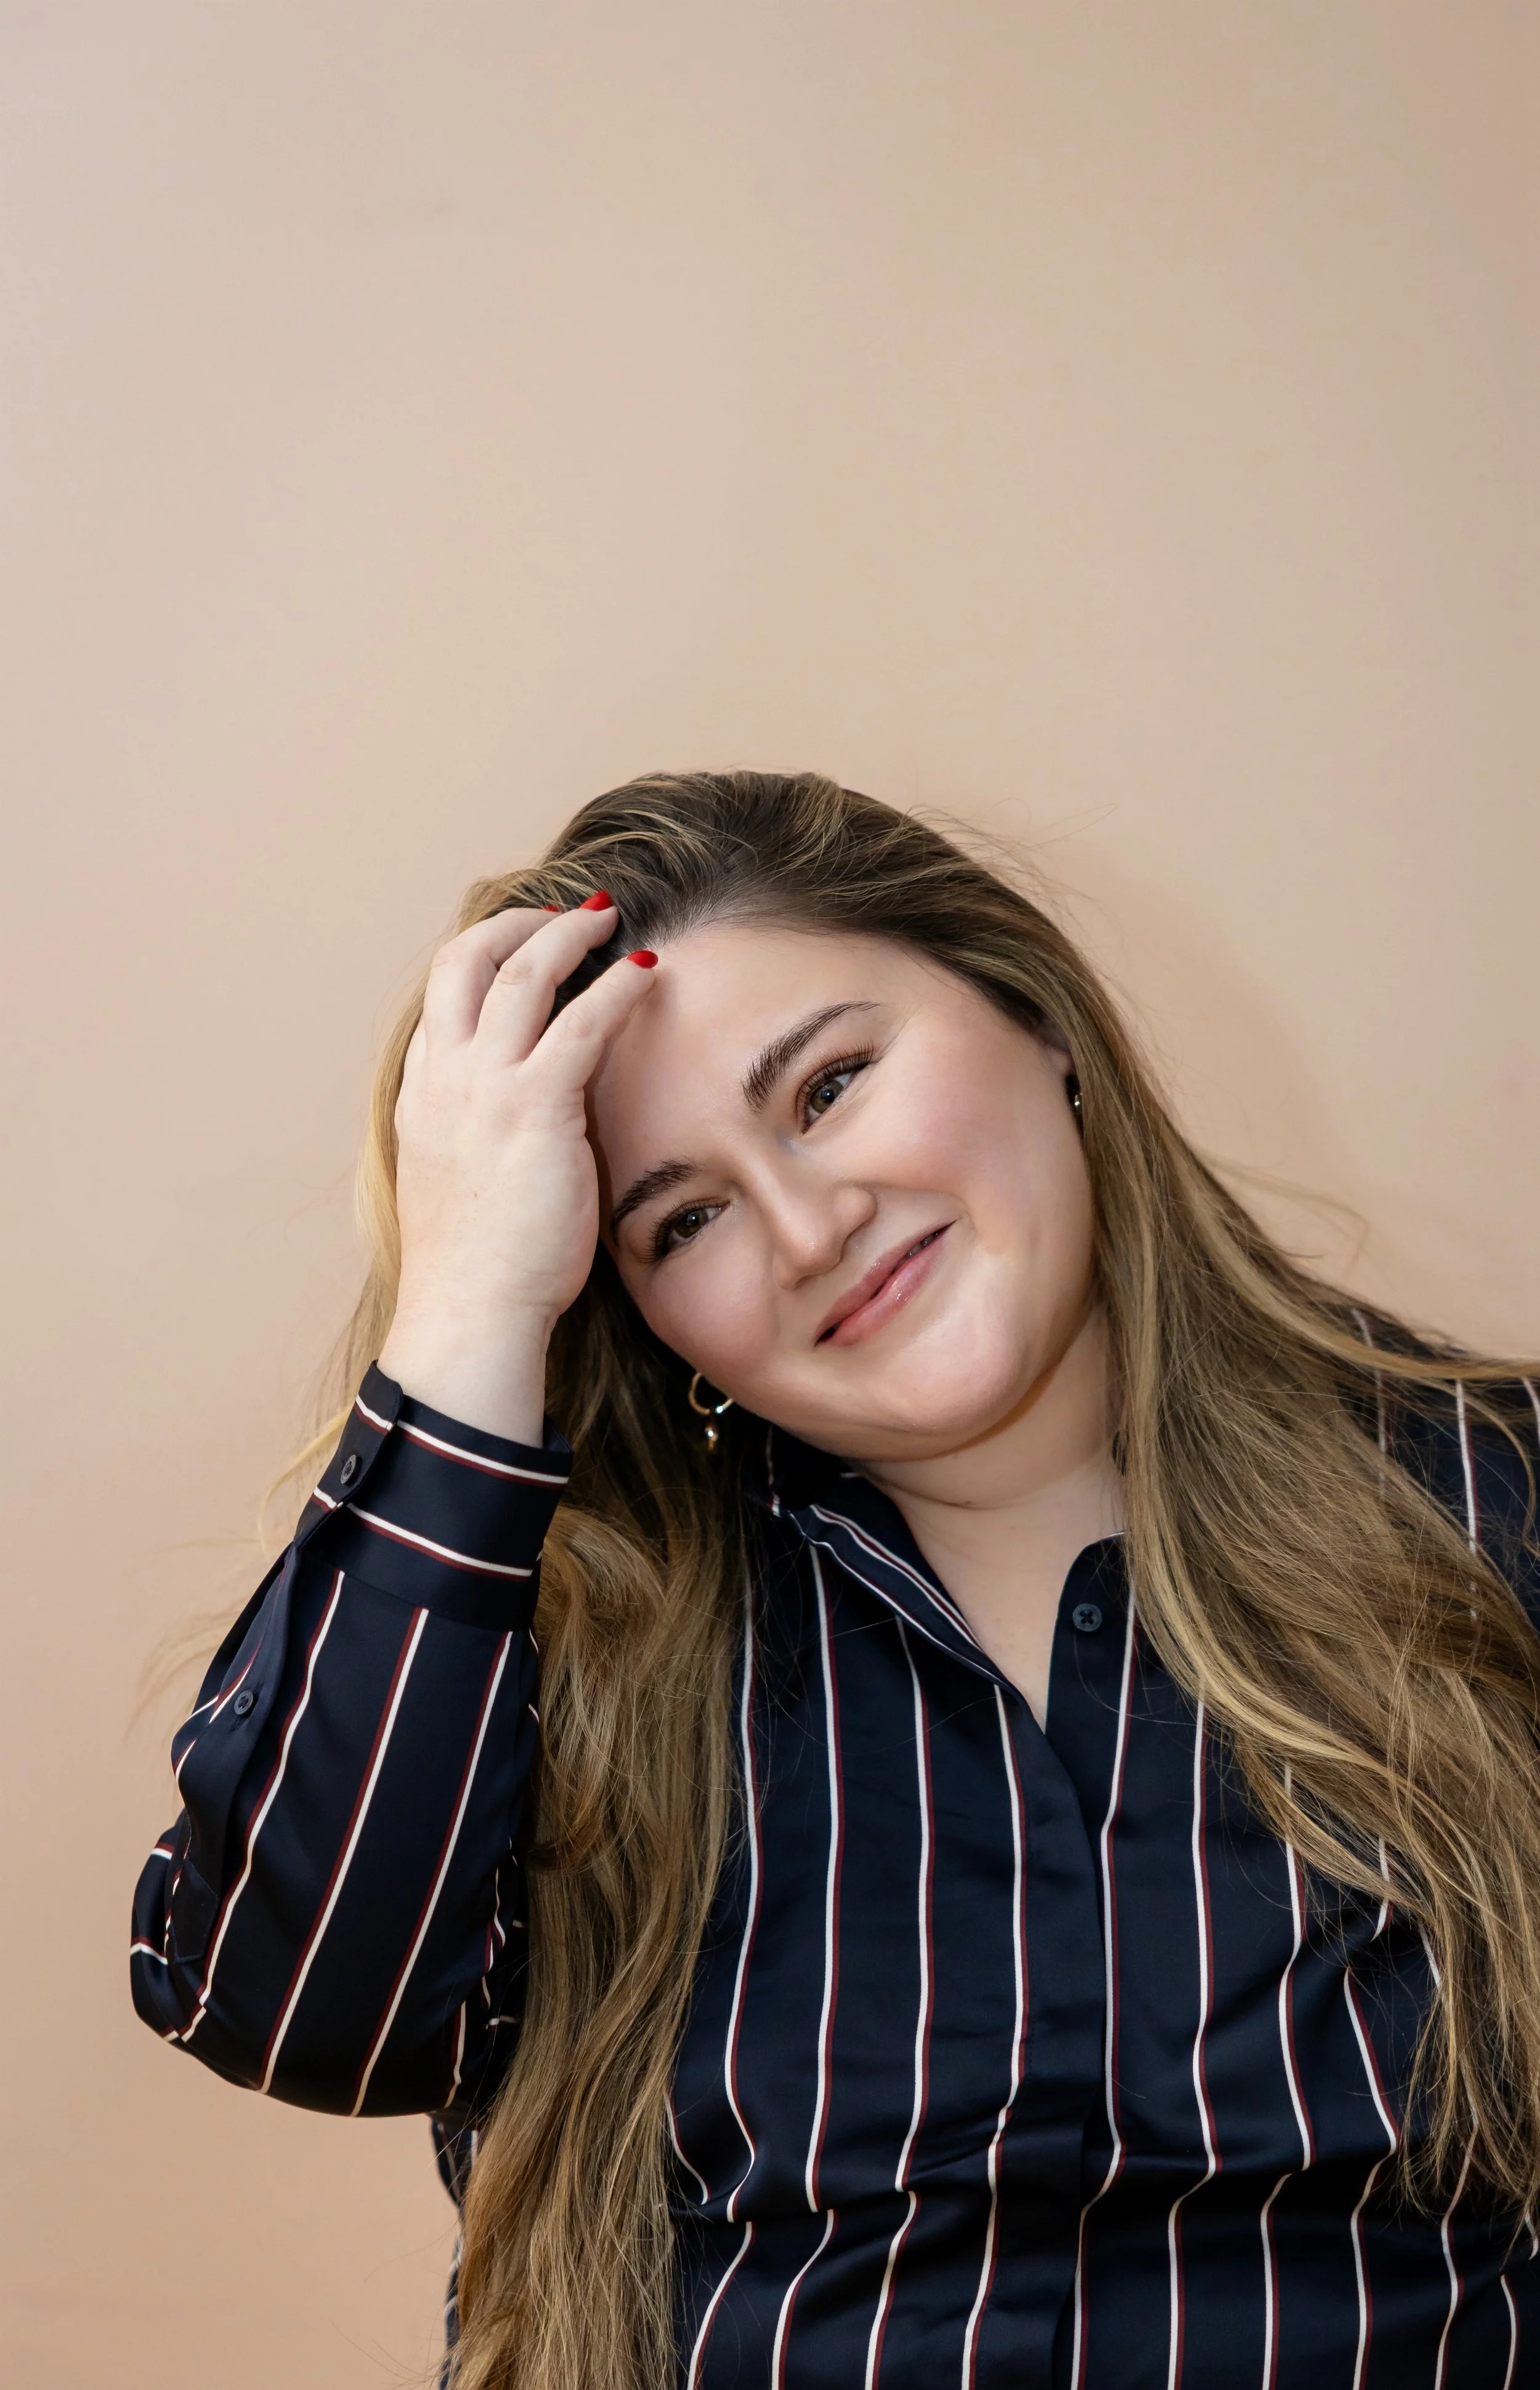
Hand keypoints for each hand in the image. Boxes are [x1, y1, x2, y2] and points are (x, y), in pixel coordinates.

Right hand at [377, 899, 658, 1441]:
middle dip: (513, 923)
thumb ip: (486, 1134)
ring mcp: (482, 1087)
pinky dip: (616, 985)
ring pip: (520, 971)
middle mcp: (444, 1078)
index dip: (482, 959)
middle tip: (560, 916)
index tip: (521, 946)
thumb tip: (532, 1120)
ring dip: (566, 934)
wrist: (469, 1313)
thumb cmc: (478, 1268)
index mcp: (422, 1096)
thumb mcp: (465, 1180)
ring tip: (605, 920)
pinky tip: (645, 971)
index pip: (443, 1000)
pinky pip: (581, 1020)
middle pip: (464, 960)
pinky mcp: (533, 1106)